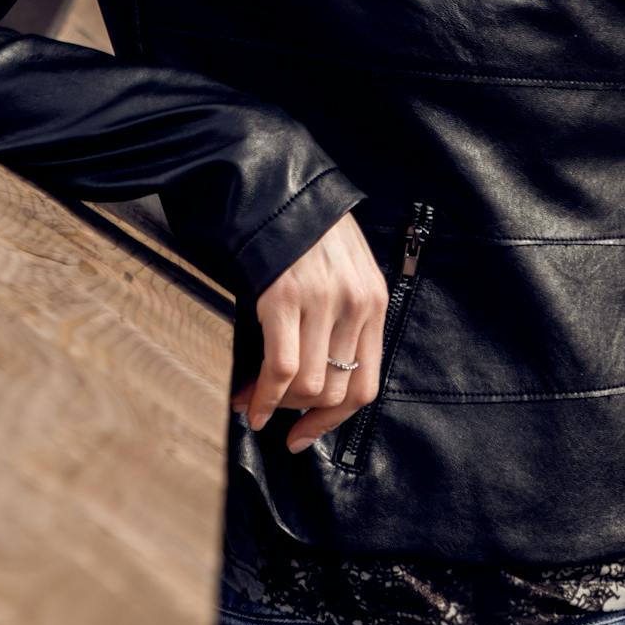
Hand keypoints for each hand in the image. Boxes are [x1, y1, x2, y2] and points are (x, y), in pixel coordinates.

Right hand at [231, 211, 390, 455]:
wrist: (278, 189)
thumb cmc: (307, 232)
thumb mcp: (345, 272)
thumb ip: (342, 319)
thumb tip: (314, 380)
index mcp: (374, 302)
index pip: (366, 385)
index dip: (334, 420)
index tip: (306, 435)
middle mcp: (355, 306)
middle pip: (335, 391)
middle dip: (300, 413)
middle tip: (273, 416)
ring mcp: (322, 303)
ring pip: (308, 386)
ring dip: (279, 404)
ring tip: (256, 402)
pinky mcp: (285, 299)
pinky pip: (281, 368)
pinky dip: (265, 395)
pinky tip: (250, 402)